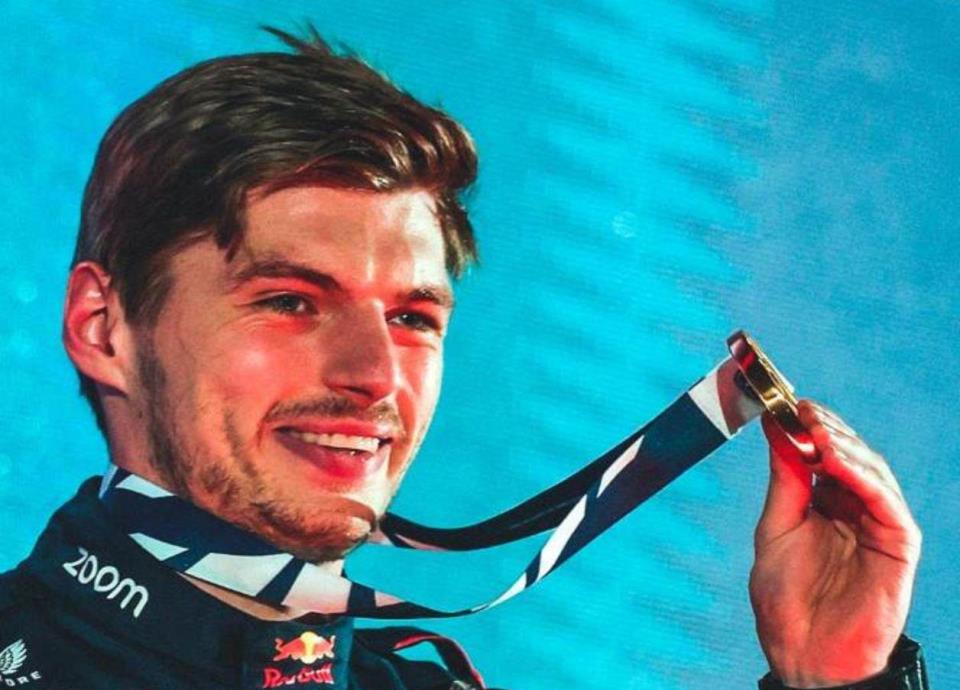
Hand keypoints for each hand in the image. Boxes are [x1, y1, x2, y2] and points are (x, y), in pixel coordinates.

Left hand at [749, 400, 921, 686]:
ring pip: (870, 471)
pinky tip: (836, 459)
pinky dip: (862, 476)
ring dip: (843, 445)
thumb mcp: (775, 527)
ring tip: (815, 428)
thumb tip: (777, 427)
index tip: (787, 402)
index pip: (824, 451)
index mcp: (825, 502)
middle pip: (850, 454)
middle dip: (826, 428)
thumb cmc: (785, 598)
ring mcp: (878, 524)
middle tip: (802, 409)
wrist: (802, 652)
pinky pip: (885, 501)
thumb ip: (784, 479)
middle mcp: (854, 507)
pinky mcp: (898, 543)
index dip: (809, 424)